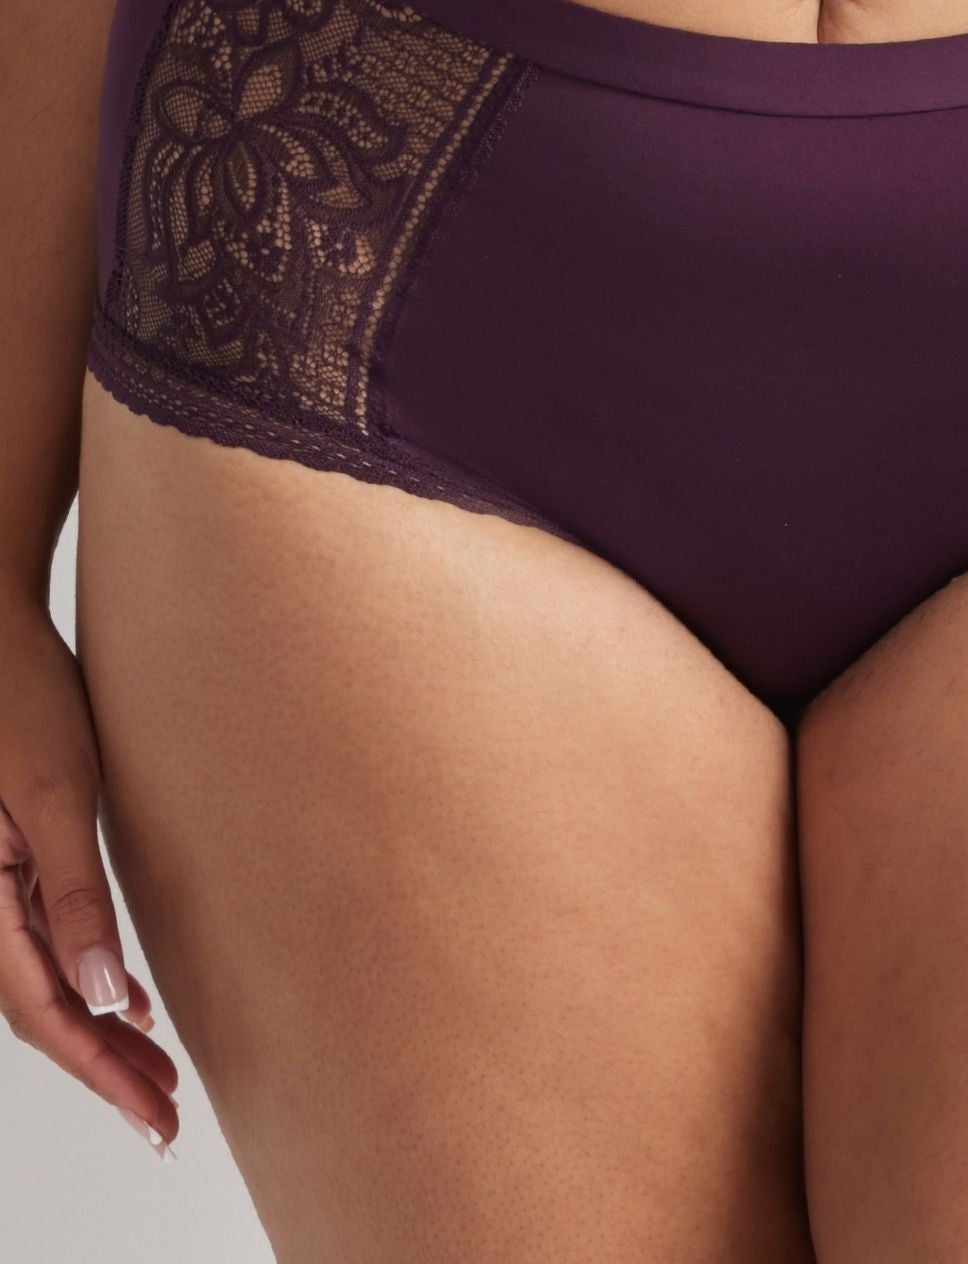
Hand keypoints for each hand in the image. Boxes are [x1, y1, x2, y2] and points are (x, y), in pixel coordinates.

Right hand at [0, 601, 178, 1157]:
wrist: (0, 632)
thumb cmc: (25, 698)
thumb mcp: (59, 794)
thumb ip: (75, 896)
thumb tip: (103, 997)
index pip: (44, 1011)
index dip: (100, 1071)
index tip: (154, 1118)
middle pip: (43, 1009)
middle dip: (104, 1068)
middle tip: (166, 1119)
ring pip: (47, 980)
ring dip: (100, 1030)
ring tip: (157, 1075)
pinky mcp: (16, 857)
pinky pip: (48, 941)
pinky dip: (89, 980)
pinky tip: (128, 1000)